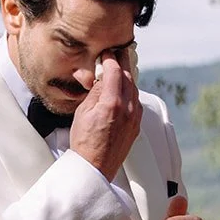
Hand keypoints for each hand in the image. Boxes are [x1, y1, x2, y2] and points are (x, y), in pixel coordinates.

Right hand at [69, 52, 140, 179]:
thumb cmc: (84, 143)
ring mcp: (134, 117)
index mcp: (112, 103)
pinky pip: (135, 101)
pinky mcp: (136, 125)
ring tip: (120, 67)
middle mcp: (127, 109)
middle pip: (128, 77)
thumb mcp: (83, 112)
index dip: (110, 58)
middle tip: (118, 51)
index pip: (114, 71)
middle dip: (122, 62)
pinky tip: (124, 89)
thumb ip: (94, 92)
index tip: (107, 52)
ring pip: (134, 88)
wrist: (94, 167)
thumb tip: (100, 78)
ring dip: (127, 76)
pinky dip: (130, 91)